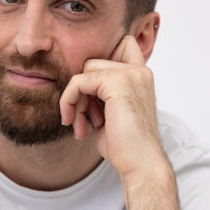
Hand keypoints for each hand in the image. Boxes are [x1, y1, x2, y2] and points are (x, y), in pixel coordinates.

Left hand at [60, 35, 166, 178]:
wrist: (140, 164)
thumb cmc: (124, 144)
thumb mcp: (110, 111)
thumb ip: (99, 92)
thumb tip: (75, 82)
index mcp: (140, 76)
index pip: (122, 45)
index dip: (102, 62)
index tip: (92, 94)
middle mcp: (138, 71)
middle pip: (92, 63)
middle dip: (82, 91)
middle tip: (85, 118)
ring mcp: (130, 74)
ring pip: (84, 71)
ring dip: (76, 99)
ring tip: (82, 125)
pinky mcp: (117, 82)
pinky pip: (78, 82)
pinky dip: (69, 101)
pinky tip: (75, 123)